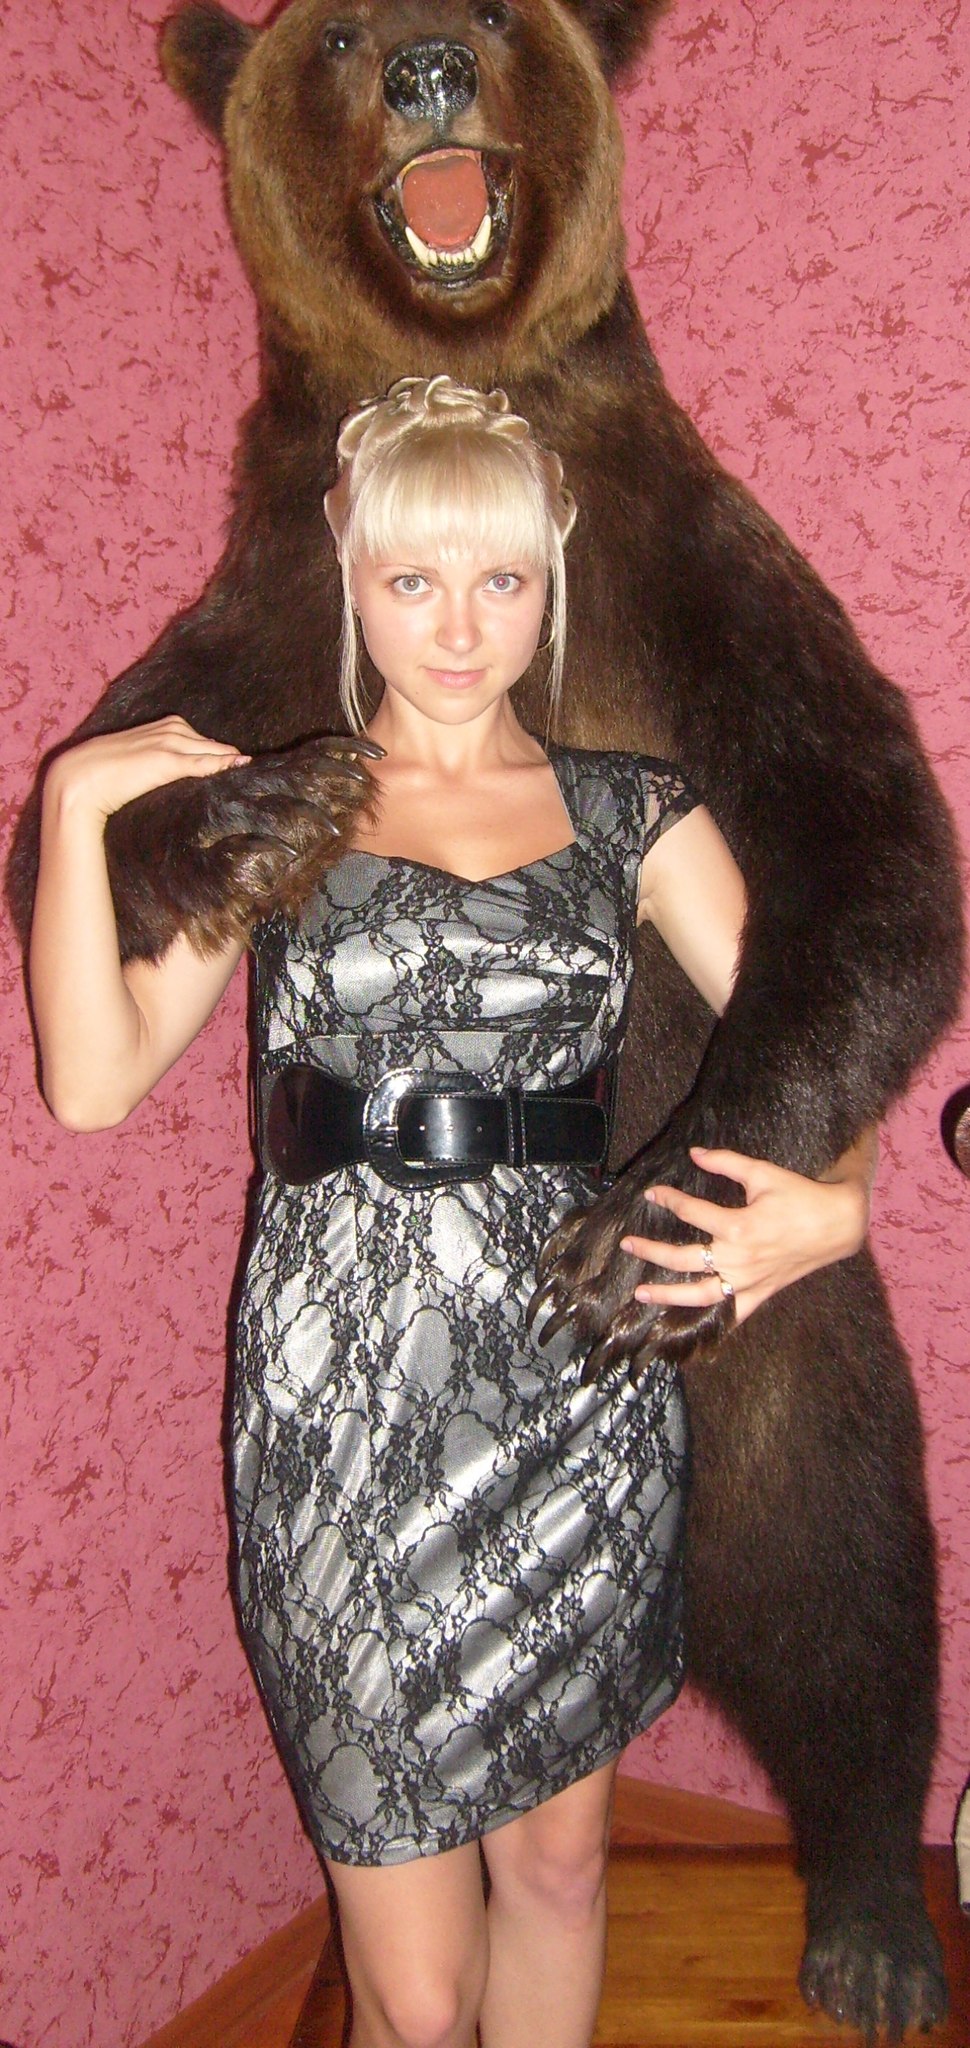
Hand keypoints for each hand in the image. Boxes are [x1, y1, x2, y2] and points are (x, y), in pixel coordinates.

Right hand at [45, 717, 248, 823]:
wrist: (80, 778)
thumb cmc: (105, 773)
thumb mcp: (140, 760)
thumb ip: (163, 762)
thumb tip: (183, 774)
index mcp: (166, 725)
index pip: (204, 741)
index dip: (223, 756)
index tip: (243, 768)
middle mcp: (171, 729)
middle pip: (215, 745)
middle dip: (233, 759)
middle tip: (259, 773)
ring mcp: (170, 744)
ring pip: (214, 752)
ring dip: (233, 763)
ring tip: (258, 776)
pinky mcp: (167, 762)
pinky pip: (204, 763)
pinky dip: (224, 765)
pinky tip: (243, 768)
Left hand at [621, 1142, 871, 1327]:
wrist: (837, 1224)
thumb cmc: (800, 1195)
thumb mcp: (762, 1173)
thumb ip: (726, 1162)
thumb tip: (694, 1153)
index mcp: (737, 1226)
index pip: (691, 1212)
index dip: (668, 1199)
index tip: (651, 1193)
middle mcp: (738, 1258)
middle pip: (683, 1258)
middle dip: (652, 1250)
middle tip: (627, 1244)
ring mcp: (748, 1280)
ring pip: (700, 1294)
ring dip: (668, 1294)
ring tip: (641, 1292)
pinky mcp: (760, 1293)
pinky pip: (731, 1314)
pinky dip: (710, 1321)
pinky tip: (686, 1327)